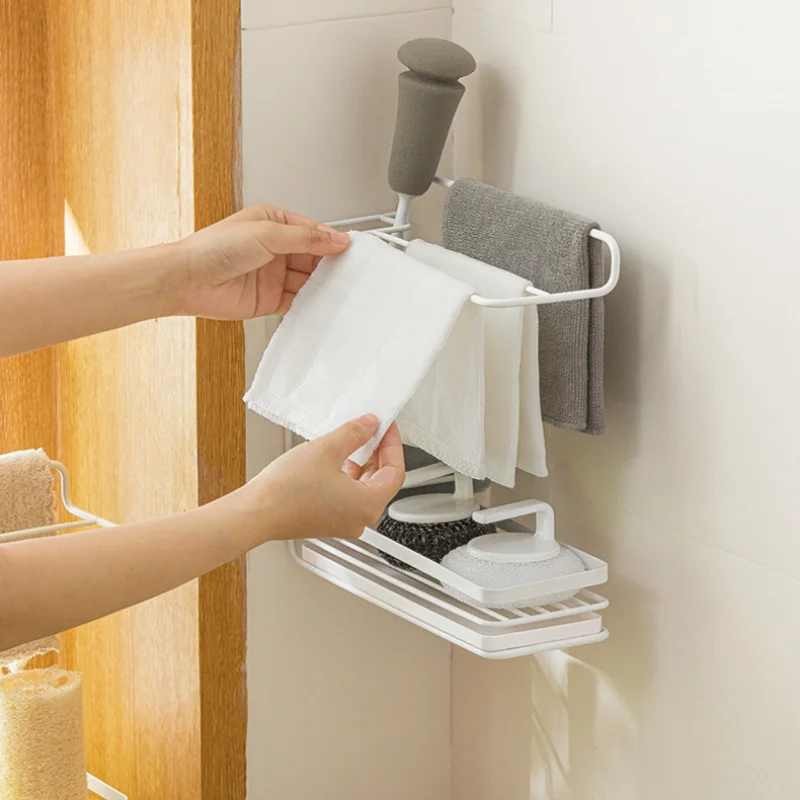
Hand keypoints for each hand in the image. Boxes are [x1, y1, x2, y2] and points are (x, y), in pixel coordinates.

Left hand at [175, 205, 349, 318]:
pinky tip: (320, 303)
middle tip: (349, 272)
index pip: (312, 231)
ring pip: (308, 280)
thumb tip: (335, 239)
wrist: (188, 279)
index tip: (351, 250)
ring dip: (322, 285)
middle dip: (330, 265)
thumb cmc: (214, 248)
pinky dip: (310, 304)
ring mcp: (273, 275)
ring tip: (338, 289)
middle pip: (313, 257)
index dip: (332, 241)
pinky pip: (297, 301)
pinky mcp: (270, 299)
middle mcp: (274, 248)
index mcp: (273, 223)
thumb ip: (305, 238)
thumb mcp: (266, 233)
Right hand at [223, 415, 404, 544]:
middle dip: (378, 453)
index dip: (393, 445)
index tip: (386, 427)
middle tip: (371, 430)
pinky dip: (348, 477)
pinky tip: (336, 459)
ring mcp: (344, 523)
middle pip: (382, 481)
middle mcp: (360, 519)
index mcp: (369, 504)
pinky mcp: (328, 521)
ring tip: (353, 440)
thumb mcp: (327, 449)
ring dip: (362, 464)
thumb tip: (370, 425)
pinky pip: (348, 497)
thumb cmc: (287, 490)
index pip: (395, 471)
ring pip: (364, 489)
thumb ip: (355, 434)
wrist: (256, 513)